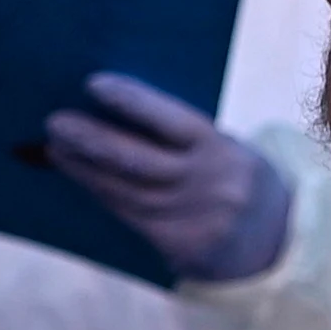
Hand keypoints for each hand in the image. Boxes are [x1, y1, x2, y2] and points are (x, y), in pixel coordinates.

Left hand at [43, 74, 296, 283]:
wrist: (274, 239)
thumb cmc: (233, 175)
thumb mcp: (225, 148)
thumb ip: (182, 135)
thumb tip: (118, 109)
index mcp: (223, 151)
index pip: (173, 121)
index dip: (133, 102)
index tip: (94, 83)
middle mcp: (208, 185)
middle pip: (138, 162)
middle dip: (92, 140)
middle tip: (55, 122)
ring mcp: (191, 220)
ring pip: (125, 191)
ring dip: (84, 169)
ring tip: (56, 148)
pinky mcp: (177, 246)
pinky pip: (128, 214)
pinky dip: (100, 192)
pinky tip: (79, 175)